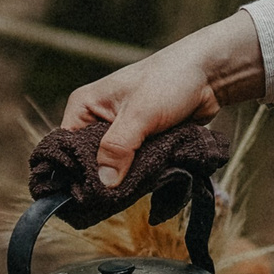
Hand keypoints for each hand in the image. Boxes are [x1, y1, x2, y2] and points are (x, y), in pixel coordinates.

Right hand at [61, 12, 265, 186]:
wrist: (208, 75)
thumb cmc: (169, 81)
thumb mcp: (139, 115)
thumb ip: (118, 148)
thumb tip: (104, 182)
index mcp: (84, 107)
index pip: (65, 147)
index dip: (73, 171)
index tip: (85, 194)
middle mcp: (96, 120)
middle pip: (88, 161)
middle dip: (102, 179)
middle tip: (112, 198)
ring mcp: (119, 133)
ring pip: (112, 167)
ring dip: (123, 179)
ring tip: (130, 193)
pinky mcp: (139, 143)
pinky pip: (132, 167)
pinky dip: (138, 176)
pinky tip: (143, 186)